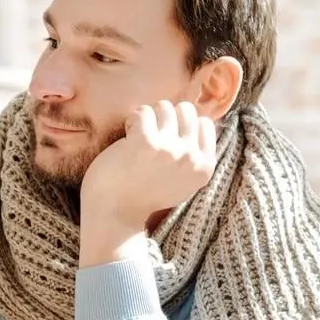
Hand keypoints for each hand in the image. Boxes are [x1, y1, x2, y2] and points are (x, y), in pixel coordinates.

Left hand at [80, 100, 217, 230]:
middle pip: (186, 110)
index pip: (205, 123)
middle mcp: (191, 157)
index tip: (166, 138)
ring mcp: (170, 149)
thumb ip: (192, 157)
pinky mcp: (146, 143)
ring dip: (148, 116)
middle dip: (165, 116)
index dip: (182, 124)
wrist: (114, 213)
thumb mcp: (181, 182)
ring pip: (164, 107)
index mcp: (204, 167)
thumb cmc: (141, 194)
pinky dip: (133, 119)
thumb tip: (197, 121)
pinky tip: (127, 135)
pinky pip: (143, 112)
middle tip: (150, 133)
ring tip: (137, 135)